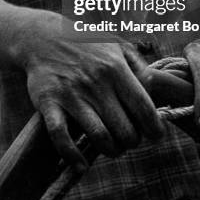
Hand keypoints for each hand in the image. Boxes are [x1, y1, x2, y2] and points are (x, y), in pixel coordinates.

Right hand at [21, 17, 163, 171]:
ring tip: (112, 147)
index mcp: (115, 67)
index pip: (143, 108)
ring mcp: (71, 93)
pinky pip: (61, 137)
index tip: (156, 135)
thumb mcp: (116, 44)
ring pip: (99, 136)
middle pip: (124, 129)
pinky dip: (73, 155)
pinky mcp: (49, 103)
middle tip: (129, 139)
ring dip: (110, 150)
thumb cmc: (86, 43)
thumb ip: (138, 65)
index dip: (154, 128)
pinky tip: (81, 163)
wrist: (43, 37)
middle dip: (131, 141)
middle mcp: (95, 82)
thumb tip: (155, 89)